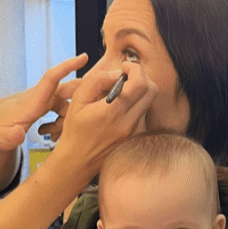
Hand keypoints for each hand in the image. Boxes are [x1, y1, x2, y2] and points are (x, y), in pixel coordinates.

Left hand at [0, 54, 86, 151]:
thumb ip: (9, 137)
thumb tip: (18, 134)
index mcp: (33, 101)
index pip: (51, 77)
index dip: (67, 66)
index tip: (83, 57)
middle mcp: (41, 97)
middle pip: (68, 88)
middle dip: (86, 92)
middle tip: (99, 102)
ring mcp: (44, 100)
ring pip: (69, 102)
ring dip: (72, 116)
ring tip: (58, 135)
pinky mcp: (45, 105)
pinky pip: (64, 108)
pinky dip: (66, 120)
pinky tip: (56, 135)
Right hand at [53, 59, 156, 177]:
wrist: (77, 161)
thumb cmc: (75, 130)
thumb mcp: (77, 100)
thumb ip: (96, 81)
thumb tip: (116, 73)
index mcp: (112, 112)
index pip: (139, 83)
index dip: (135, 69)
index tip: (124, 67)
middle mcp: (127, 123)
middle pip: (152, 90)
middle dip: (142, 76)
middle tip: (126, 75)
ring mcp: (133, 131)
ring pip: (149, 101)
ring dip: (139, 90)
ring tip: (121, 92)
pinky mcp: (135, 136)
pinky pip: (143, 113)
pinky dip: (135, 103)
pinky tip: (120, 106)